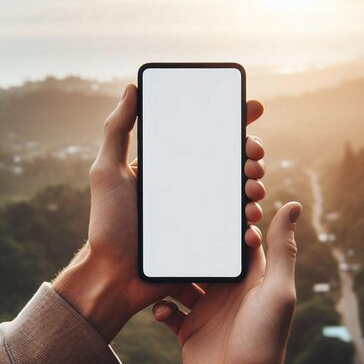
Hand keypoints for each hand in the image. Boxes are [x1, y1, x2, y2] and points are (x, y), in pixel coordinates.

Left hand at [53, 84, 267, 341]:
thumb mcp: (106, 172)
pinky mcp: (210, 239)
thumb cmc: (108, 224)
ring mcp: (202, 213)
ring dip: (257, 183)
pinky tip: (251, 217)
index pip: (206, 136)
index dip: (233, 120)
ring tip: (254, 186)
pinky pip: (237, 225)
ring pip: (241, 191)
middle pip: (231, 161)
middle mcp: (190, 186)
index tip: (253, 108)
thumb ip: (117, 130)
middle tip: (253, 155)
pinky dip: (251, 218)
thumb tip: (131, 88)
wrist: (114, 275)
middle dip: (252, 152)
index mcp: (171, 167)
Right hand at [152, 203, 301, 363]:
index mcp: (252, 279)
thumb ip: (282, 250)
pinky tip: (161, 309)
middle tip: (169, 228)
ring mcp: (207, 311)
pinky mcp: (188, 330)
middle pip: (205, 258)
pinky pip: (169, 309)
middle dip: (190, 245)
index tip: (206, 199)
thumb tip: (293, 204)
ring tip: (156, 265)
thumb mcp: (276, 292)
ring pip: (183, 281)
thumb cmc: (263, 344)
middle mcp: (229, 292)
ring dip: (170, 274)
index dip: (226, 222)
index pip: (239, 241)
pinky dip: (161, 306)